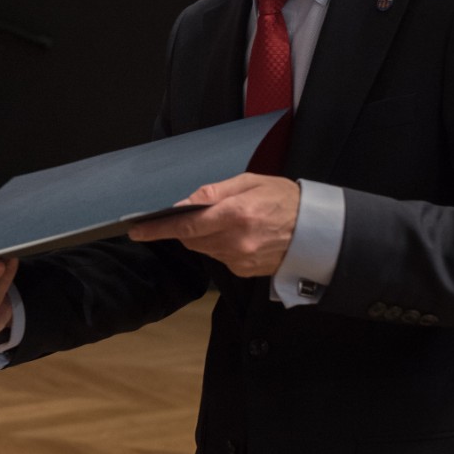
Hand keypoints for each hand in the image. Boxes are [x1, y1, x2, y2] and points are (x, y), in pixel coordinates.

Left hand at [127, 173, 299, 276]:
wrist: (317, 230)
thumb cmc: (283, 199)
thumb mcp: (251, 182)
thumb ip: (216, 191)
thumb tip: (186, 201)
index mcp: (236, 214)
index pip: (187, 225)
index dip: (159, 229)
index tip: (136, 230)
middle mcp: (235, 241)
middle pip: (191, 239)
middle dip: (185, 228)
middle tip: (195, 214)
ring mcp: (240, 259)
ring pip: (203, 249)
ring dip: (203, 237)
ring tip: (226, 222)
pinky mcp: (244, 271)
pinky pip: (219, 258)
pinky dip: (219, 246)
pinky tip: (238, 236)